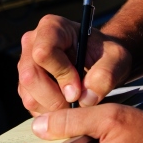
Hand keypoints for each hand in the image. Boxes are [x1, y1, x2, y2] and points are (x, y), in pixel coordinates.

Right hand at [17, 15, 131, 115]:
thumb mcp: (117, 59)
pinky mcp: (25, 86)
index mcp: (52, 27)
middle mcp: (32, 43)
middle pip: (30, 76)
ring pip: (29, 96)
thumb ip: (106, 75)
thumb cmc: (106, 55)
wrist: (100, 62)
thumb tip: (85, 98)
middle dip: (55, 98)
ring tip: (75, 105)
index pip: (44, 52)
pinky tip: (67, 108)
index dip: (61, 74)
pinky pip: (31, 106)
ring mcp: (26, 65)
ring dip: (53, 109)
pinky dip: (50, 114)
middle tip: (77, 103)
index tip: (79, 89)